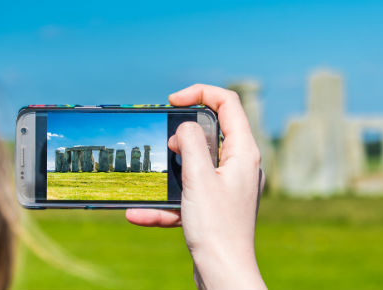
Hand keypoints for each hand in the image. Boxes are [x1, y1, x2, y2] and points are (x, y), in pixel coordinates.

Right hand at [126, 84, 265, 289]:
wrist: (224, 275)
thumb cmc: (217, 229)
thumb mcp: (199, 178)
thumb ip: (190, 143)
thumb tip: (183, 128)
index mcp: (244, 152)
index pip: (228, 103)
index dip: (200, 92)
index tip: (172, 101)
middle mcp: (240, 166)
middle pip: (211, 132)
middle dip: (181, 135)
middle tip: (163, 143)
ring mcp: (228, 187)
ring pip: (195, 166)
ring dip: (170, 172)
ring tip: (151, 178)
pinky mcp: (216, 208)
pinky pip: (188, 196)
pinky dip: (165, 203)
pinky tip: (138, 214)